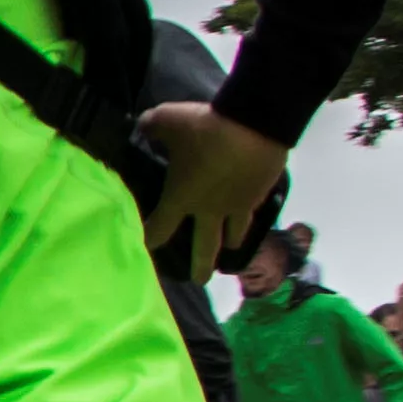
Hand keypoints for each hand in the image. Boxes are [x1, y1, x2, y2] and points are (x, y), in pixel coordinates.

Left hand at [128, 101, 286, 287]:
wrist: (257, 124)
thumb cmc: (205, 128)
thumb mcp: (166, 120)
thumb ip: (150, 126)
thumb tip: (143, 125)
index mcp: (182, 197)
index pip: (160, 227)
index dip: (150, 238)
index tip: (145, 248)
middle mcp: (210, 209)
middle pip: (203, 245)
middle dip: (200, 265)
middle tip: (198, 281)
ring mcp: (238, 204)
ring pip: (233, 232)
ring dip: (230, 242)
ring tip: (230, 249)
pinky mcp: (259, 194)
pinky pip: (252, 211)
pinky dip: (248, 217)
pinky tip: (248, 218)